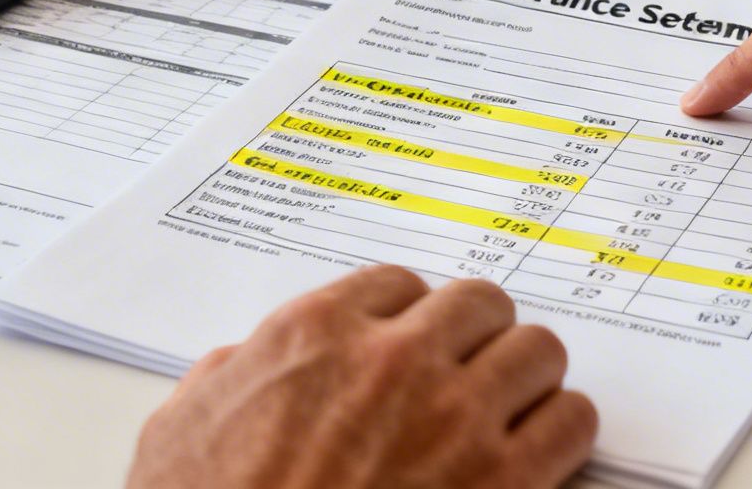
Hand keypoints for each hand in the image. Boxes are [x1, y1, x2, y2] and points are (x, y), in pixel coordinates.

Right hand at [128, 265, 596, 488]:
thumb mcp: (179, 433)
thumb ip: (222, 379)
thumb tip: (239, 365)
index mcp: (316, 335)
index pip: (398, 283)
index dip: (409, 316)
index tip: (412, 340)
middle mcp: (394, 360)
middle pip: (481, 304)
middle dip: (477, 336)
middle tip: (469, 369)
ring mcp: (455, 419)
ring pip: (539, 351)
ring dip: (527, 378)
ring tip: (512, 407)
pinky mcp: (502, 484)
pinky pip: (571, 422)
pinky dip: (562, 432)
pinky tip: (541, 453)